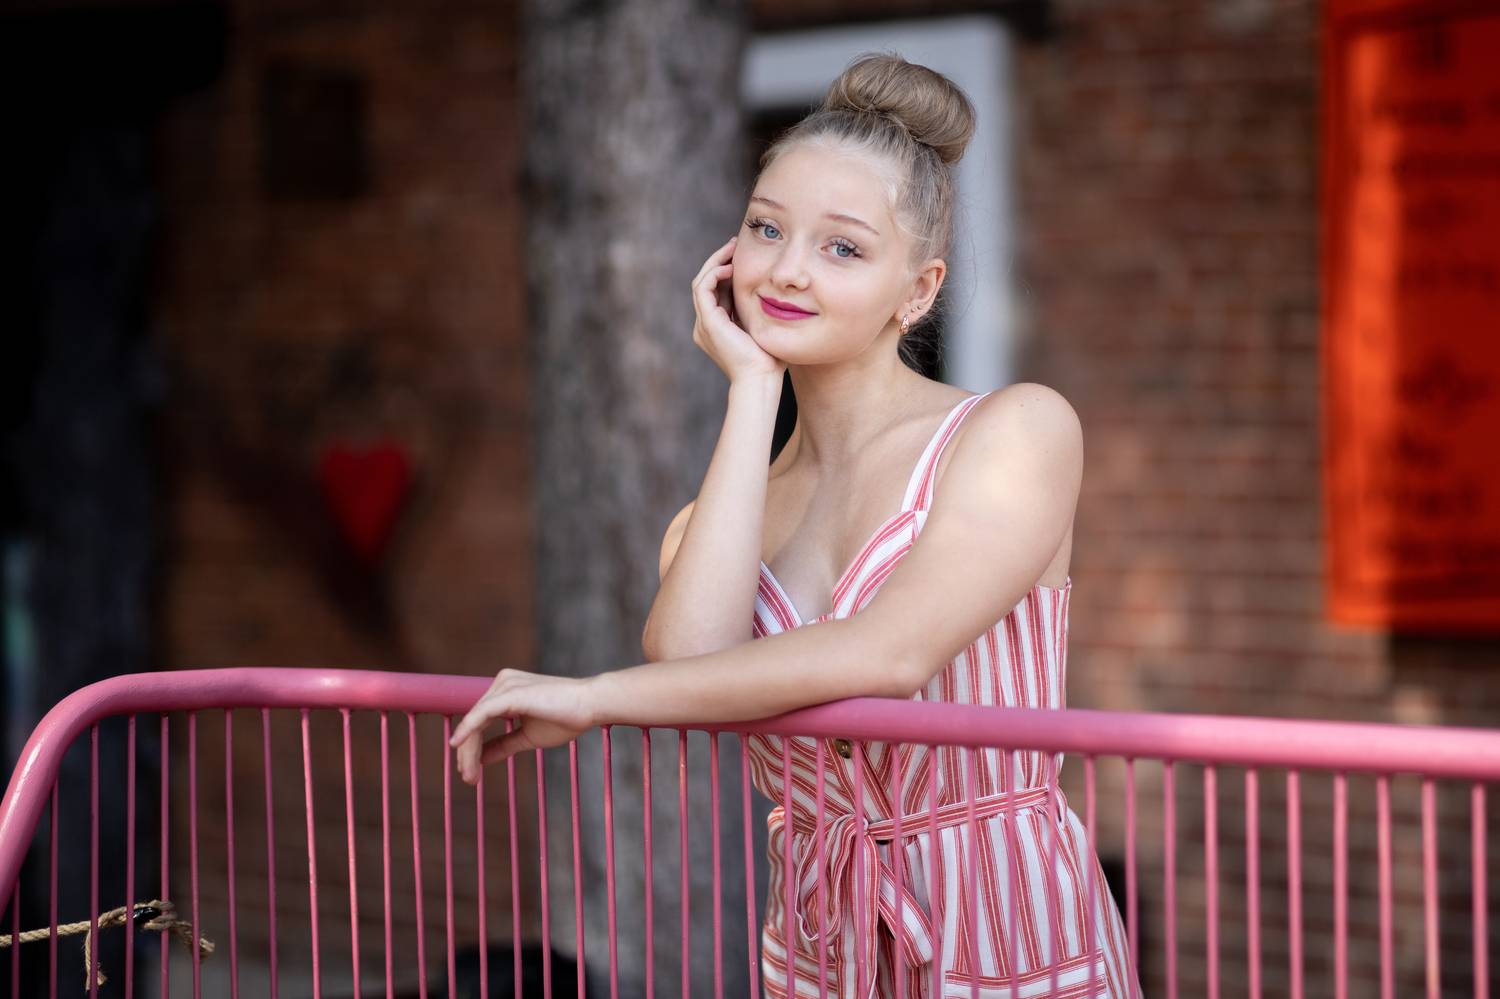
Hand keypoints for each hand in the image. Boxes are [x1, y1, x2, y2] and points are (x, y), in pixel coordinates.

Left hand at [448, 669, 597, 783]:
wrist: (590, 705)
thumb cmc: (566, 717)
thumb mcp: (527, 737)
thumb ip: (503, 744)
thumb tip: (482, 758)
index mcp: (506, 690)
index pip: (480, 721)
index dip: (471, 747)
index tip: (469, 772)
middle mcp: (502, 683)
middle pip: (474, 721)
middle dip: (467, 752)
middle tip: (468, 778)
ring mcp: (505, 685)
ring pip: (475, 720)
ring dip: (468, 750)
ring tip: (468, 774)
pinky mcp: (510, 693)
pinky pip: (482, 713)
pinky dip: (468, 730)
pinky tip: (458, 745)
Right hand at [692, 236, 785, 382]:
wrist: (760, 380)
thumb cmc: (770, 362)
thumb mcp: (764, 329)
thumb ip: (761, 312)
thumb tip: (776, 293)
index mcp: (717, 329)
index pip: (716, 292)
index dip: (727, 271)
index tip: (741, 255)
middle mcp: (706, 326)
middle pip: (706, 284)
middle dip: (719, 261)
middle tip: (734, 244)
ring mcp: (704, 325)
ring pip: (701, 283)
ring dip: (715, 262)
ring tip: (731, 249)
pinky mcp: (707, 322)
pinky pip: (702, 289)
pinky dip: (714, 274)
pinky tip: (730, 266)